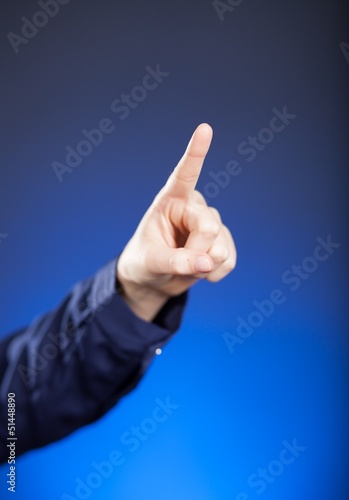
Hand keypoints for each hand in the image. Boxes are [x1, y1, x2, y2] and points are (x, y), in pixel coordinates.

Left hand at [117, 123, 236, 320]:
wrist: (155, 279)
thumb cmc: (145, 261)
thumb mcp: (152, 262)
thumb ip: (177, 261)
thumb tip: (208, 262)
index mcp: (171, 201)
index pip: (185, 174)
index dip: (196, 153)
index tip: (205, 129)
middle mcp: (193, 207)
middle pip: (209, 227)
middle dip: (196, 252)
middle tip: (179, 262)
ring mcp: (212, 224)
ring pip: (221, 247)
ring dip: (204, 266)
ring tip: (186, 265)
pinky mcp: (223, 242)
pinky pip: (229, 261)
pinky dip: (215, 273)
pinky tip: (202, 271)